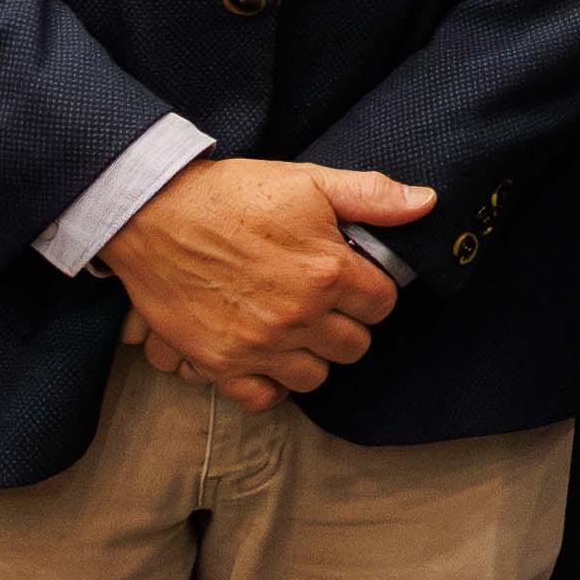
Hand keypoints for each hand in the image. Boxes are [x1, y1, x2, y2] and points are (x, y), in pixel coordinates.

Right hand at [98, 157, 429, 412]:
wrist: (153, 213)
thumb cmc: (233, 194)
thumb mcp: (308, 181)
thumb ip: (371, 195)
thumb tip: (426, 203)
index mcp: (327, 272)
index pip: (383, 305)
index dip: (372, 291)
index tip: (353, 280)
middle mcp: (299, 316)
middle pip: (355, 346)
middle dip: (347, 324)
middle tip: (324, 303)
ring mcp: (260, 345)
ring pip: (316, 377)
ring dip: (313, 356)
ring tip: (297, 329)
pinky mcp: (221, 363)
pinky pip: (265, 398)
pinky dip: (271, 385)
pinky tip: (268, 358)